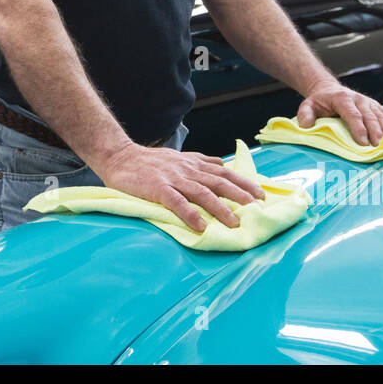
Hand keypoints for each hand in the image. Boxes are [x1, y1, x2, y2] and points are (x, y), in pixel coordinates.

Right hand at [95, 142, 265, 234]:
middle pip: (219, 183)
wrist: (120, 157)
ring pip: (202, 193)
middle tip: (257, 209)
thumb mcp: (180, 157)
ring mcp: (173, 179)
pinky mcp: (157, 189)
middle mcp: (188, 170)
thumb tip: (222, 164)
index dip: (244, 183)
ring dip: (220, 209)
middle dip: (240, 196)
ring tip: (234, 223)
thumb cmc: (150, 161)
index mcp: (194, 164)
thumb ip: (201, 161)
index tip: (262, 194)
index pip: (225, 172)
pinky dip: (190, 214)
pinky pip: (176, 202)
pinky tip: (201, 226)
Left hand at [296, 83, 382, 146]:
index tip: (363, 143)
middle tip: (379, 146)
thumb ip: (305, 114)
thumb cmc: (319, 102)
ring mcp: (369, 102)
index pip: (352, 114)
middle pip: (369, 116)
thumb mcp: (307, 105)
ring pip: (381, 115)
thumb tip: (305, 125)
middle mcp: (358, 99)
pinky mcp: (376, 105)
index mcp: (342, 99)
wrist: (329, 90)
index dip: (358, 128)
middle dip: (375, 132)